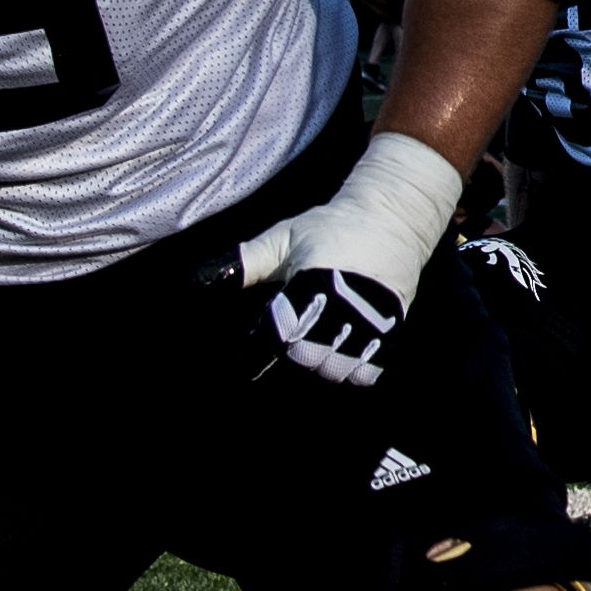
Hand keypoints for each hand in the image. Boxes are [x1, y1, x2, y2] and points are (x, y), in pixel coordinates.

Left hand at [224, 135, 467, 389]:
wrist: (392, 218)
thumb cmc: (331, 226)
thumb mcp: (283, 238)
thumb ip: (244, 262)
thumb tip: (198, 280)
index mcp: (312, 280)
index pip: (279, 334)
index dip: (261, 348)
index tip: (252, 351)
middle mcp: (345, 304)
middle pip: (306, 358)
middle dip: (291, 356)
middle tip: (287, 340)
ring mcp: (373, 320)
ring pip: (335, 370)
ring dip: (319, 366)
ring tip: (312, 347)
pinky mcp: (393, 330)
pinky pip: (366, 371)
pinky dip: (349, 371)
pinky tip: (337, 355)